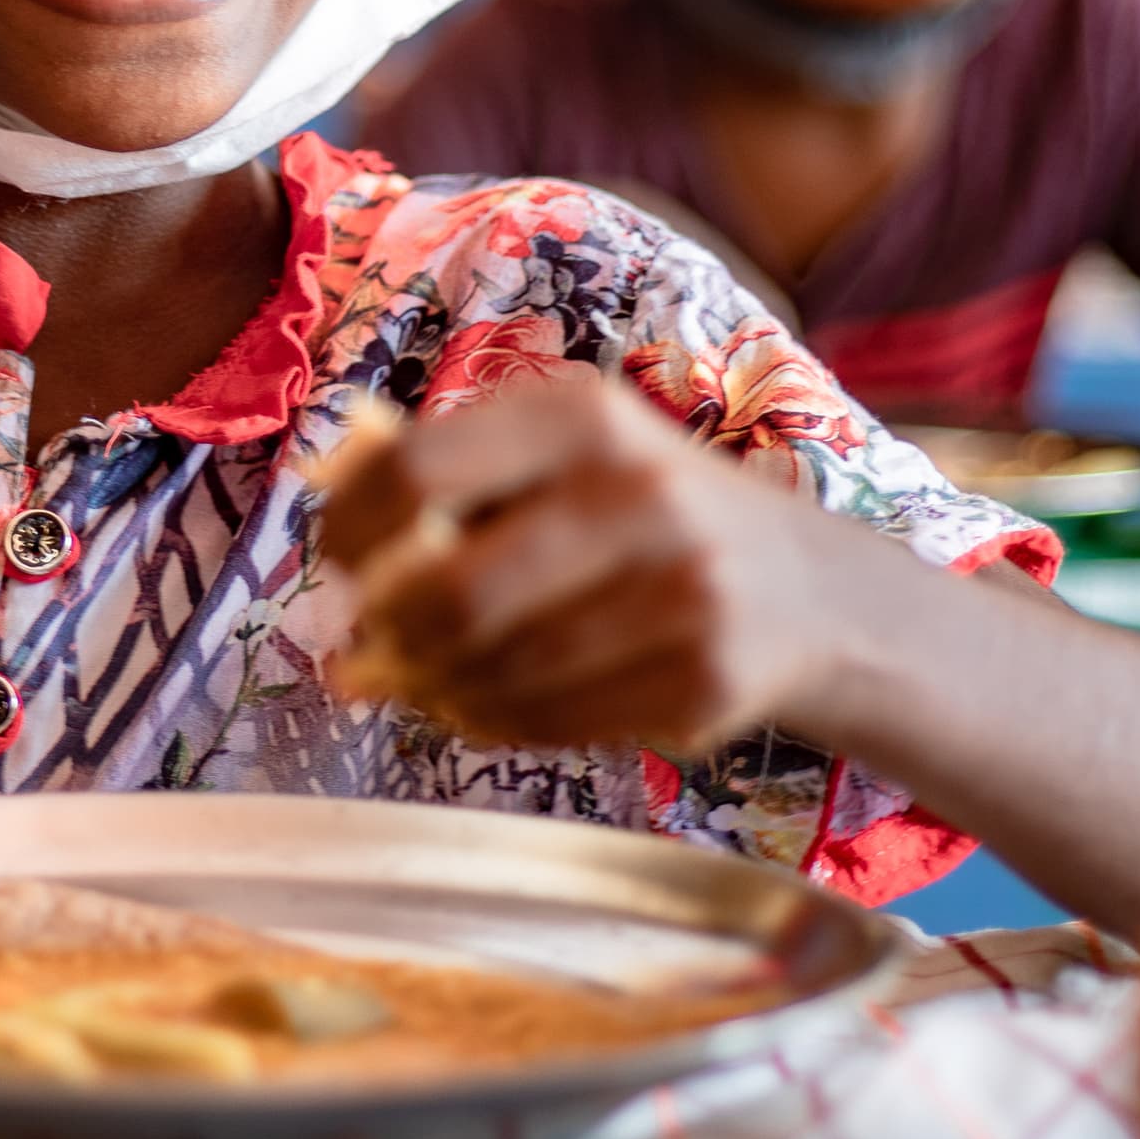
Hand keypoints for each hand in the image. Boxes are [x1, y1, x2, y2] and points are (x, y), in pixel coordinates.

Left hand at [314, 373, 862, 750]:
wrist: (813, 591)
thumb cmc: (648, 513)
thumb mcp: (567, 453)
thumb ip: (454, 470)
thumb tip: (326, 514)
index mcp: (582, 416)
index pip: (415, 470)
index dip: (352, 529)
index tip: (340, 562)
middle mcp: (636, 494)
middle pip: (448, 592)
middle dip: (391, 635)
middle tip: (373, 648)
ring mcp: (680, 592)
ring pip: (497, 671)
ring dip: (439, 688)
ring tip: (429, 681)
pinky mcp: (704, 682)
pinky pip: (552, 722)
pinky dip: (498, 722)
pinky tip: (491, 705)